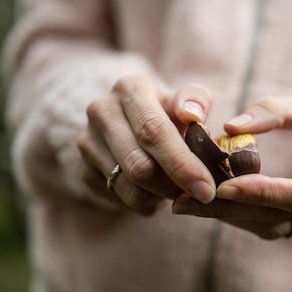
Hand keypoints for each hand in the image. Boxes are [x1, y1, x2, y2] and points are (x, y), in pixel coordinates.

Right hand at [77, 75, 217, 214]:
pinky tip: (157, 192)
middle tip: (201, 197)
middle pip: (139, 165)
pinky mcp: (83, 169)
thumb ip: (196, 100)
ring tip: (179, 190)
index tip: (207, 188)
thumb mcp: (186, 99)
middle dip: (174, 187)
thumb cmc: (168, 112)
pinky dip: (146, 203)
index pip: (153, 131)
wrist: (132, 121)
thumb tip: (192, 115)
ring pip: (129, 187)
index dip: (182, 164)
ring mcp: (88, 142)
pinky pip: (119, 199)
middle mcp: (102, 112)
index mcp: (130, 89)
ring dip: (161, 196)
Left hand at [172, 93, 291, 237]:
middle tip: (185, 201)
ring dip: (231, 217)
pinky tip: (211, 204)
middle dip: (233, 209)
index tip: (223, 186)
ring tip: (188, 204)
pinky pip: (276, 225)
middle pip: (284, 216)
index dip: (265, 193)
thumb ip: (272, 112)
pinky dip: (243, 215)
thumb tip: (230, 126)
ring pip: (276, 226)